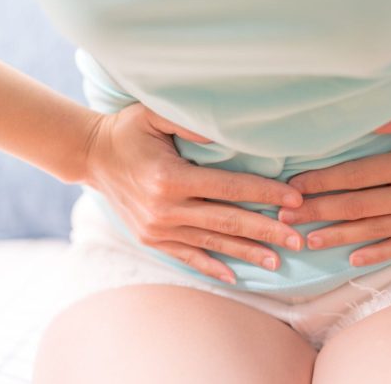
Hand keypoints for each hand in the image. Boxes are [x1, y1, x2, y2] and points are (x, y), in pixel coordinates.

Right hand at [82, 103, 305, 284]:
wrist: (91, 157)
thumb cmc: (126, 131)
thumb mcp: (152, 113)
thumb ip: (188, 122)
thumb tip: (224, 133)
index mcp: (170, 177)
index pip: (229, 188)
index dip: (264, 194)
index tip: (294, 200)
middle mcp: (165, 208)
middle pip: (227, 221)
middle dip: (267, 231)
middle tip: (299, 239)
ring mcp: (157, 228)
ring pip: (212, 243)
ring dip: (246, 252)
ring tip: (277, 261)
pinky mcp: (151, 239)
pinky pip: (187, 256)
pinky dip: (212, 266)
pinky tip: (234, 276)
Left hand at [278, 92, 390, 267]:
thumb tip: (366, 124)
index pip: (356, 175)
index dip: (322, 181)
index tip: (293, 187)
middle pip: (358, 206)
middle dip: (318, 212)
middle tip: (286, 217)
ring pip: (375, 230)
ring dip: (338, 236)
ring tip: (308, 240)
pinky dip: (376, 253)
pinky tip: (352, 258)